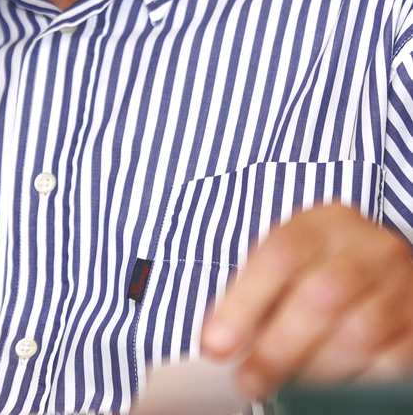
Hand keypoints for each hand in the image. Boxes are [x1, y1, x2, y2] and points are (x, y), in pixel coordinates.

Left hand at [200, 203, 412, 398]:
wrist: (385, 269)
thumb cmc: (325, 268)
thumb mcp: (292, 261)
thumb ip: (256, 291)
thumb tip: (217, 339)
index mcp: (327, 222)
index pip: (280, 254)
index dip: (244, 303)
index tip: (215, 344)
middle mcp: (370, 246)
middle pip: (320, 296)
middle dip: (277, 347)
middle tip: (249, 379)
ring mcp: (401, 284)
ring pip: (358, 334)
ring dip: (315, 370)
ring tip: (288, 387)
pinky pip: (391, 362)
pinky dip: (356, 382)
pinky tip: (331, 387)